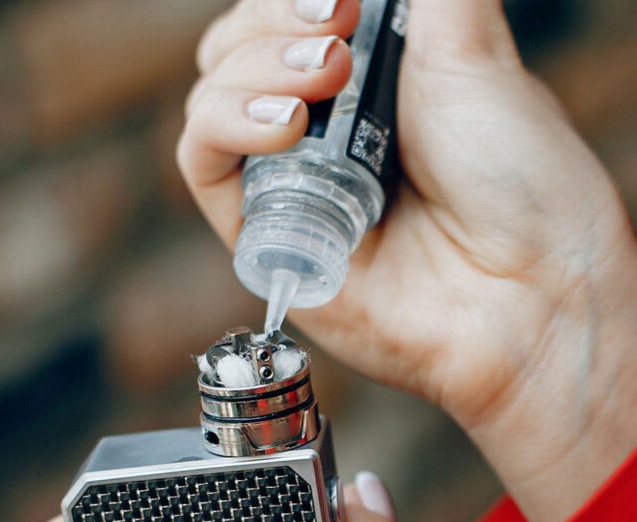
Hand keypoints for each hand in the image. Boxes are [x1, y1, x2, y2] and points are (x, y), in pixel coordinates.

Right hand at [178, 0, 636, 521]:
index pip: (283, 16)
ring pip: (210, 99)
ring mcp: (291, 183)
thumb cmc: (517, 178)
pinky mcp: (266, 239)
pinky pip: (203, 167)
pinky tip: (283, 124)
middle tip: (336, 45)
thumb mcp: (473, 47)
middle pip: (233, 50)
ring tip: (321, 79)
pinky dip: (223, 126)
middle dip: (267, 26)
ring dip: (248, 70)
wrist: (525, 287)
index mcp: (368, 77)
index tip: (341, 1)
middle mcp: (322, 129)